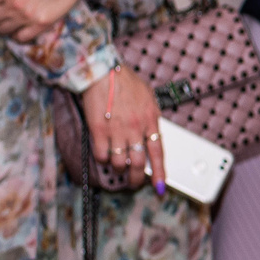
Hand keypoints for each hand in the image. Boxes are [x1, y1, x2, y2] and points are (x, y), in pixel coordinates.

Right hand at [79, 68, 162, 191]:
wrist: (103, 72)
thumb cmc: (126, 83)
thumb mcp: (149, 100)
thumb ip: (151, 119)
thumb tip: (153, 134)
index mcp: (151, 120)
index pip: (158, 153)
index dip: (160, 173)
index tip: (160, 187)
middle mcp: (136, 128)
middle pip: (138, 163)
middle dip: (137, 178)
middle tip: (134, 183)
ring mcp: (117, 130)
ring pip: (119, 163)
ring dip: (119, 168)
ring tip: (118, 166)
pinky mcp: (99, 130)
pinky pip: (101, 155)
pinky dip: (103, 159)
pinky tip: (103, 155)